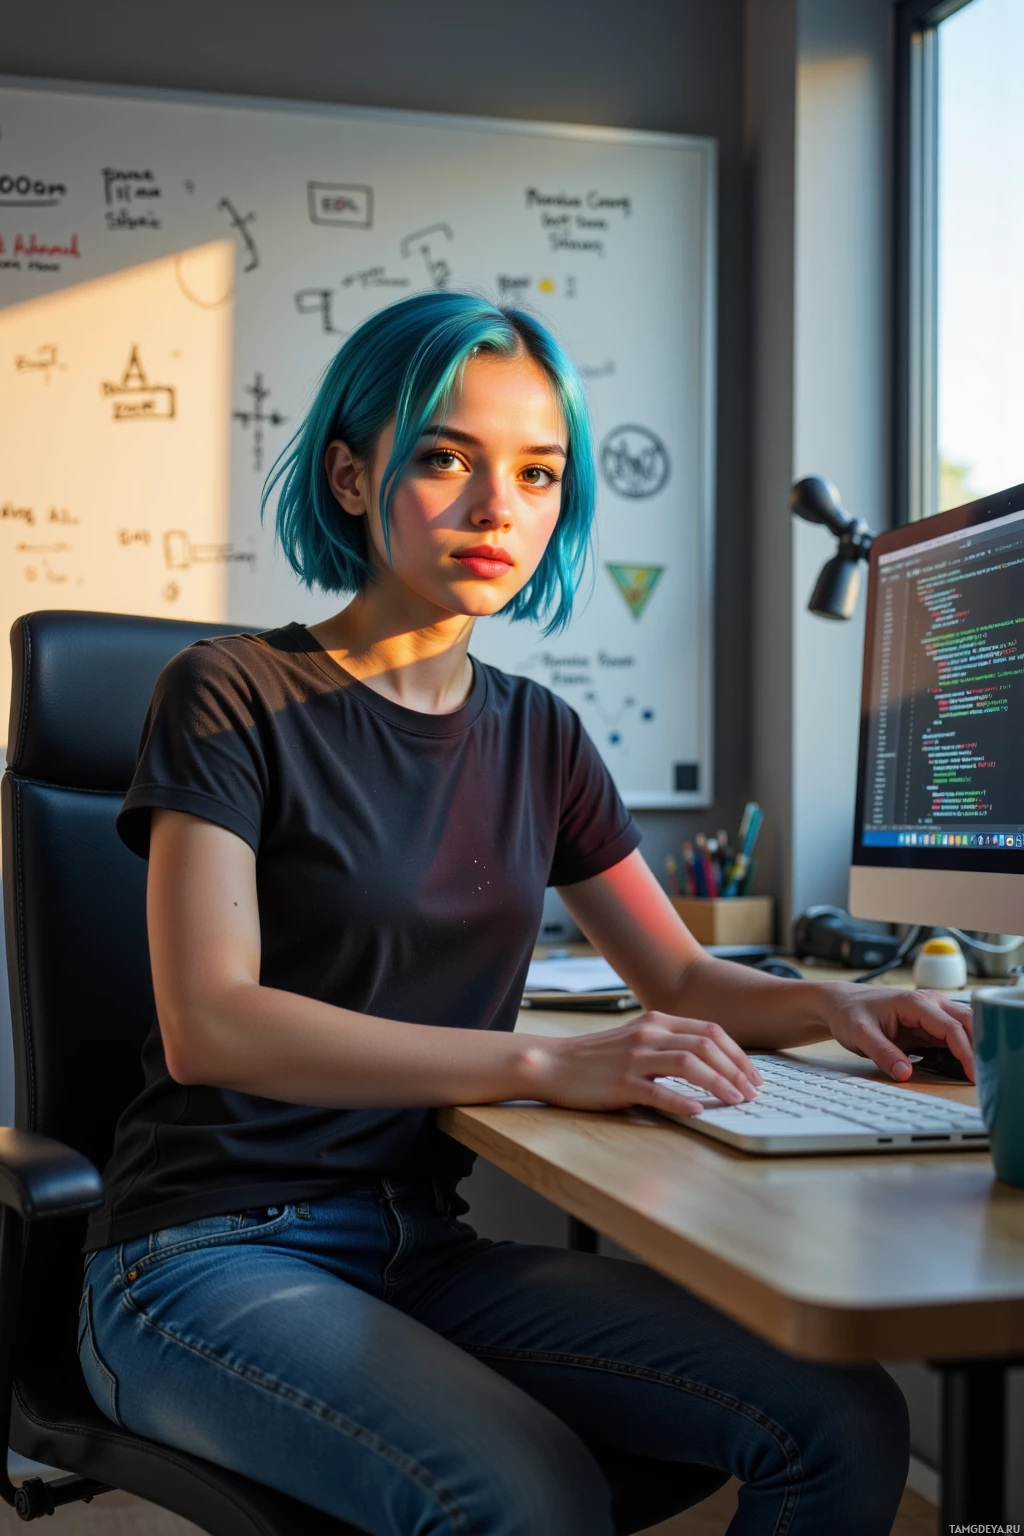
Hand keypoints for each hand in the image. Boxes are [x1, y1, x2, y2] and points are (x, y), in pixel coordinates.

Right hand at [528, 1013, 762, 1116]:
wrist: (553, 1063)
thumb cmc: (597, 1058)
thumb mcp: (637, 1040)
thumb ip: (669, 1045)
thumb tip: (710, 1064)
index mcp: (657, 1022)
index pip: (710, 1031)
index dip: (738, 1053)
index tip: (753, 1075)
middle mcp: (650, 1034)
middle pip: (707, 1045)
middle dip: (737, 1069)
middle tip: (753, 1092)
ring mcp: (635, 1058)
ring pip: (689, 1064)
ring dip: (720, 1083)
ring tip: (737, 1101)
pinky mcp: (621, 1082)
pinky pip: (658, 1091)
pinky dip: (682, 1101)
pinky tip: (699, 1111)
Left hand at [819, 983, 974, 1082]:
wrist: (841, 1003)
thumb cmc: (849, 1013)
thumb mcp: (859, 1035)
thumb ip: (882, 1053)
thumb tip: (905, 1073)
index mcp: (915, 1003)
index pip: (951, 1027)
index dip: (965, 1051)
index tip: (973, 1074)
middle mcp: (929, 1003)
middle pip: (967, 1022)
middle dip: (979, 1047)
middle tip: (982, 1075)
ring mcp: (932, 1012)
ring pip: (966, 1025)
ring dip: (975, 1046)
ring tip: (978, 1072)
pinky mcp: (930, 1023)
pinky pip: (954, 1034)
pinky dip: (964, 1048)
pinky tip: (965, 1066)